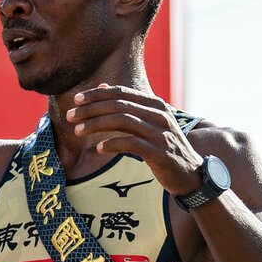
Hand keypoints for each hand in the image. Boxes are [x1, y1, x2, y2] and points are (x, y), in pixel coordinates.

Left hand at [64, 84, 203, 195]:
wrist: (192, 174)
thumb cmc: (164, 147)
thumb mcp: (148, 122)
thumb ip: (127, 105)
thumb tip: (102, 86)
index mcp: (155, 105)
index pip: (121, 92)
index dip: (96, 94)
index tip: (76, 99)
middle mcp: (159, 115)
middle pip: (119, 105)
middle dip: (91, 109)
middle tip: (70, 116)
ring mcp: (160, 133)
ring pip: (123, 121)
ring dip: (97, 125)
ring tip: (78, 131)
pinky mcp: (160, 152)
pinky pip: (132, 144)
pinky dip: (113, 144)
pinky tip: (99, 149)